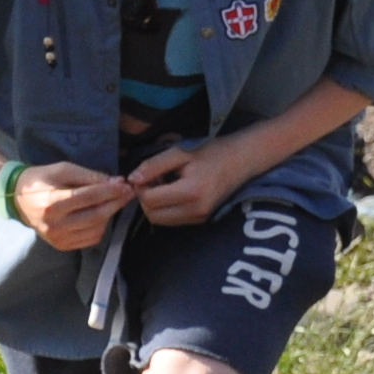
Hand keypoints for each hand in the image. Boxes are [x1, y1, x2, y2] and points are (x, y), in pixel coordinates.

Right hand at [14, 161, 134, 251]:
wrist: (18, 199)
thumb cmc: (41, 179)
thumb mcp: (63, 170)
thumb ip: (89, 176)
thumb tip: (116, 182)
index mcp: (52, 203)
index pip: (89, 197)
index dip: (110, 191)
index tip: (126, 185)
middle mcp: (55, 225)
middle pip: (95, 216)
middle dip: (116, 203)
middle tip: (129, 192)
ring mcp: (58, 239)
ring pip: (96, 229)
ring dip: (110, 215)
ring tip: (114, 201)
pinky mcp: (62, 246)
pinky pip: (90, 239)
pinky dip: (101, 226)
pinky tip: (101, 214)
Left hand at [126, 135, 261, 227]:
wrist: (241, 161)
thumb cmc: (211, 152)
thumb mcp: (180, 153)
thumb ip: (153, 165)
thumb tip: (132, 179)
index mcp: (190, 192)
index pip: (150, 200)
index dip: (141, 187)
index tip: (147, 173)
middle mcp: (195, 210)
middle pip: (152, 215)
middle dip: (146, 198)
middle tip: (154, 179)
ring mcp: (199, 218)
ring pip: (160, 221)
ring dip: (155, 205)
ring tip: (165, 184)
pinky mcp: (201, 221)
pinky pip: (172, 220)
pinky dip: (166, 208)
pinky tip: (174, 192)